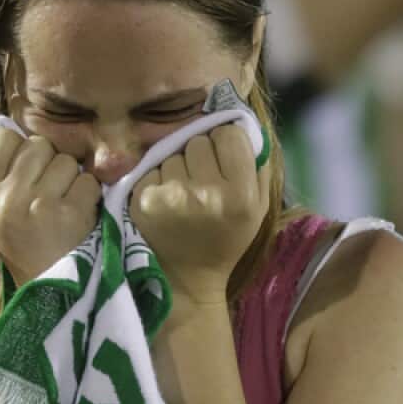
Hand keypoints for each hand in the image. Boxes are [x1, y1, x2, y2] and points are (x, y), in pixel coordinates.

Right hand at [0, 131, 101, 283]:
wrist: (49, 291)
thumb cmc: (24, 242)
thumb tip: (2, 122)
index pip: (2, 138)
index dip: (20, 148)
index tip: (26, 170)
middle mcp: (7, 198)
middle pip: (38, 145)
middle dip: (49, 163)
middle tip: (49, 192)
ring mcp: (39, 205)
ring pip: (66, 161)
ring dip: (71, 179)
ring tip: (63, 205)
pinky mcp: (70, 214)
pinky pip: (88, 180)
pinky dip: (89, 195)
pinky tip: (79, 215)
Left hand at [131, 125, 269, 304]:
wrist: (186, 280)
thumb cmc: (225, 239)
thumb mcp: (258, 209)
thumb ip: (257, 166)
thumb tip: (244, 123)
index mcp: (240, 195)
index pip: (229, 134)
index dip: (226, 143)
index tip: (223, 160)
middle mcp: (206, 193)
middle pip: (199, 140)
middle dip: (201, 154)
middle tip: (202, 178)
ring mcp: (171, 196)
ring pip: (173, 152)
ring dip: (177, 166)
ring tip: (182, 192)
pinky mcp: (143, 199)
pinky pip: (152, 167)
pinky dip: (158, 178)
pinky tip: (165, 200)